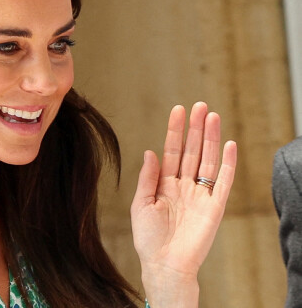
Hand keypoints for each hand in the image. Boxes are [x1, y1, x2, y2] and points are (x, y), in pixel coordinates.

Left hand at [130, 102, 236, 306]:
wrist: (164, 265)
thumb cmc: (149, 238)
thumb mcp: (141, 204)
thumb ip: (148, 177)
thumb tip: (151, 151)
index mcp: (165, 184)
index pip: (173, 151)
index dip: (175, 131)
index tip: (179, 109)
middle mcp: (185, 186)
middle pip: (193, 151)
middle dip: (196, 128)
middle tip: (200, 105)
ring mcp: (201, 195)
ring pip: (208, 160)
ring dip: (211, 139)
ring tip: (213, 116)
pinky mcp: (215, 207)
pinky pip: (223, 182)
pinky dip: (228, 164)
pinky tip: (229, 144)